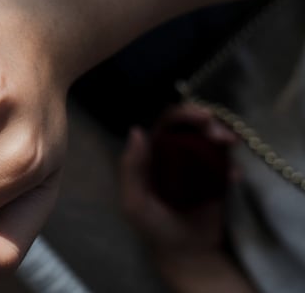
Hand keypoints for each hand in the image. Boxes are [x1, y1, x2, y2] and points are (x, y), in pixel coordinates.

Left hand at [120, 109, 253, 291]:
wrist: (186, 252)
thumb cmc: (153, 227)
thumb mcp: (135, 202)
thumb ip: (132, 168)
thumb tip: (137, 130)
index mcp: (153, 153)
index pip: (167, 123)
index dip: (183, 114)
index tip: (202, 116)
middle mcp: (175, 153)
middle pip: (192, 126)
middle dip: (207, 121)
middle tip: (219, 132)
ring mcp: (198, 164)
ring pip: (211, 138)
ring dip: (222, 134)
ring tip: (230, 143)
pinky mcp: (217, 178)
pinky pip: (227, 162)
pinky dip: (232, 163)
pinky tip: (234, 176)